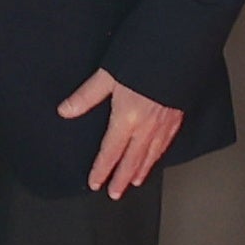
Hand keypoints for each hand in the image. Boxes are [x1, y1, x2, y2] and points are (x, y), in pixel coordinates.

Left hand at [58, 69, 184, 199]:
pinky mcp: (177, 116)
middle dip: (122, 178)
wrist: (179, 50)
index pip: (110, 151)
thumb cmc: (144, 59)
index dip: (101, 169)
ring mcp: (164, 123)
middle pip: (132, 160)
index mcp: (126, 118)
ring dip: (141, 170)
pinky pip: (166, 144)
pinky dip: (158, 155)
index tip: (94, 182)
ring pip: (151, 155)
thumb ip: (86, 96)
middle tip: (114, 193)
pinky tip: (156, 158)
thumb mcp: (108, 75)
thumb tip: (65, 111)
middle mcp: (146, 126)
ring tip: (135, 182)